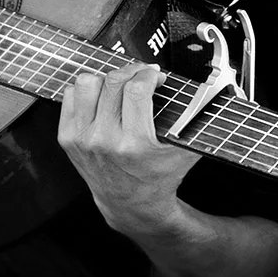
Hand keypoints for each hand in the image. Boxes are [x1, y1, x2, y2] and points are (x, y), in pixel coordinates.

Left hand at [58, 62, 200, 235]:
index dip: (148, 74)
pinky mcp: (66, 138)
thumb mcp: (184, 152)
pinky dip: (86, 91)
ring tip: (118, 87)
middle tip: (141, 77)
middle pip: (113, 82)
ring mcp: (82, 139)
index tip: (155, 76)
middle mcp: (104, 140)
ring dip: (105, 79)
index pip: (137, 89)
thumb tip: (211, 90)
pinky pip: (70, 95)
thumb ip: (198, 123)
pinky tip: (101, 98)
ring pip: (87, 83)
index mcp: (134, 143)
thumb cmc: (158, 175)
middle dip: (132, 72)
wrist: (130, 204)